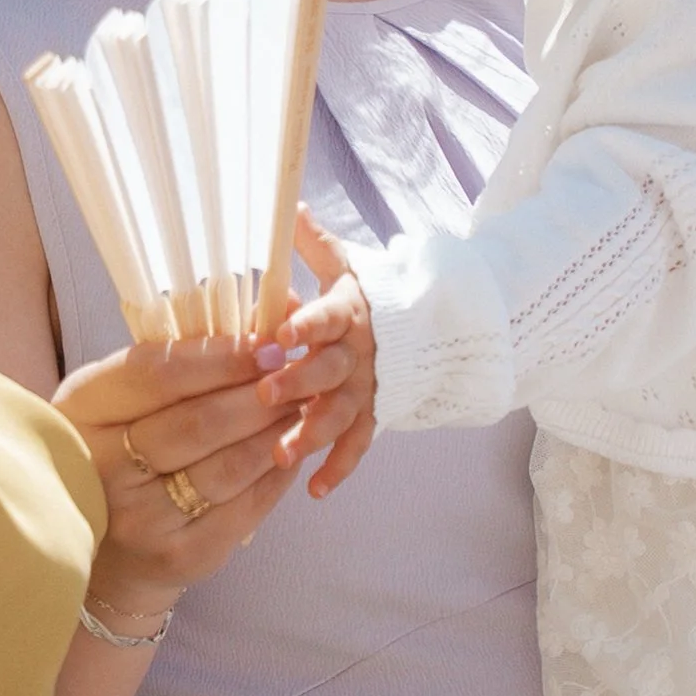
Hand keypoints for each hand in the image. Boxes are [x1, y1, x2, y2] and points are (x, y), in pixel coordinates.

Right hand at [59, 334, 323, 621]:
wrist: (103, 552)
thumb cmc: (118, 454)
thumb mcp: (119, 401)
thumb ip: (173, 363)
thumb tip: (261, 320)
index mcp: (81, 412)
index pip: (157, 375)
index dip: (221, 358)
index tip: (269, 345)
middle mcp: (103, 468)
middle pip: (199, 422)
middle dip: (257, 395)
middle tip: (296, 376)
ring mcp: (140, 519)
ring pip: (229, 466)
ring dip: (275, 431)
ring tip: (300, 407)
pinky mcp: (179, 555)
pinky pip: (244, 507)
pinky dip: (276, 473)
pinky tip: (289, 451)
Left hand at [269, 207, 376, 496]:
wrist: (429, 327)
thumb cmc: (370, 294)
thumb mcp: (346, 265)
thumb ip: (316, 242)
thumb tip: (290, 204)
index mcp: (347, 313)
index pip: (325, 317)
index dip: (305, 325)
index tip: (280, 334)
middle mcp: (358, 354)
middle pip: (329, 371)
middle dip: (299, 384)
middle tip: (266, 395)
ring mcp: (367, 389)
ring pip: (341, 415)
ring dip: (312, 434)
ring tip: (283, 455)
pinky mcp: (373, 415)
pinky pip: (357, 446)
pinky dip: (339, 469)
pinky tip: (315, 491)